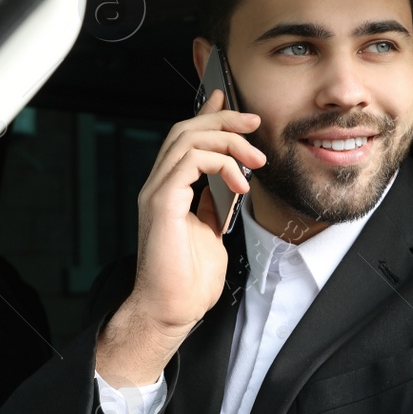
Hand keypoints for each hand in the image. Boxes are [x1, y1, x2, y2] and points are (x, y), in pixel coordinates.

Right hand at [98, 88, 264, 384]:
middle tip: (254, 124)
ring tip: (255, 160)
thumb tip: (230, 186)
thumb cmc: (187, 282)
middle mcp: (159, 185)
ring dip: (228, 140)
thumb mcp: (210, 233)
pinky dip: (220, 163)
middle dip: (223, 119)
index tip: (232, 103)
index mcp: (169, 190)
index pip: (185, 139)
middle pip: (186, 129)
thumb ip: (214, 206)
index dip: (208, 114)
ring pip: (187, 138)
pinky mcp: (162, 203)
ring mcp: (157, 192)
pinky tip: (239, 183)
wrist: (171, 310)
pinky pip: (190, 162)